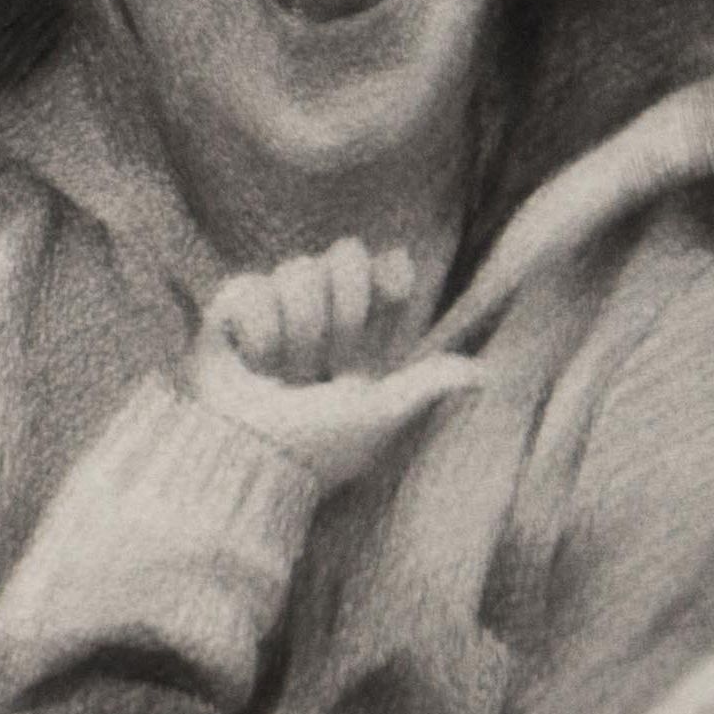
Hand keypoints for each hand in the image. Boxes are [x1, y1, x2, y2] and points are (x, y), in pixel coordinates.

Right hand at [184, 240, 482, 489]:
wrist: (248, 459)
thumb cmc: (314, 448)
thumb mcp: (377, 418)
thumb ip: (425, 387)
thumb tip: (488, 375)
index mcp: (358, 334)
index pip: (383, 268)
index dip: (390, 272)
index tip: (396, 295)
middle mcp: (317, 315)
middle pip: (344, 255)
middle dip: (343, 309)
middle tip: (330, 362)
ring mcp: (272, 310)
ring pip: (296, 268)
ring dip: (298, 330)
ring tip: (285, 374)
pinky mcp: (226, 314)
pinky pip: (248, 286)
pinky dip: (256, 330)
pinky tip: (253, 363)